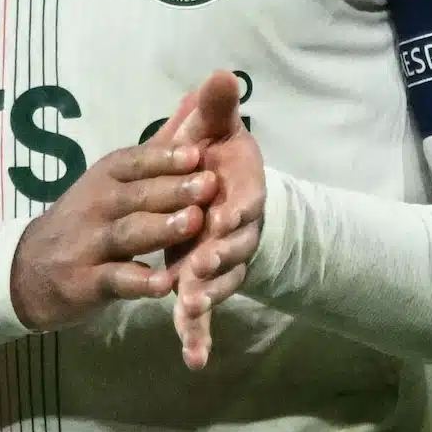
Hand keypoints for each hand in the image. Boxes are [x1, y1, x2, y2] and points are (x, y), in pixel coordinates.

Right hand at [8, 140, 216, 331]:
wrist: (31, 267)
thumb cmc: (87, 218)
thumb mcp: (111, 181)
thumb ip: (155, 152)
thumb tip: (194, 102)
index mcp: (106, 176)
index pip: (136, 162)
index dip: (166, 158)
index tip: (199, 153)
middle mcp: (96, 204)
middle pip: (137, 195)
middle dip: (174, 189)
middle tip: (210, 185)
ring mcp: (89, 244)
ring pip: (128, 233)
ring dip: (162, 228)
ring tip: (194, 223)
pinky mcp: (86, 282)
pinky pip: (115, 279)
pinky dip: (140, 282)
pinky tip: (166, 284)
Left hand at [163, 70, 264, 369]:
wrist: (217, 191)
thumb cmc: (215, 156)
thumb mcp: (215, 128)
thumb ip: (216, 107)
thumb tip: (220, 74)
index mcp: (240, 194)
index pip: (242, 204)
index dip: (234, 212)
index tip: (220, 219)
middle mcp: (236, 232)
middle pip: (230, 249)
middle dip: (215, 259)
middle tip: (197, 270)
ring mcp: (221, 261)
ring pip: (218, 283)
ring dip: (206, 297)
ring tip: (189, 309)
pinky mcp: (204, 283)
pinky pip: (205, 313)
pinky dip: (200, 335)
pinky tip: (193, 358)